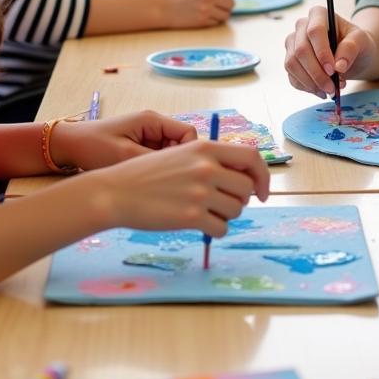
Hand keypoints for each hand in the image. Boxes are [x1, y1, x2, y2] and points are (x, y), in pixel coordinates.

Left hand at [50, 111, 197, 170]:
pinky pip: (157, 158)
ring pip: (170, 154)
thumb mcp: (125, 156)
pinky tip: (141, 179)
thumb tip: (181, 169)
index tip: (180, 173)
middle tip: (162, 180)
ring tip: (148, 180)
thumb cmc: (93, 147)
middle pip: (181, 144)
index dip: (189, 153)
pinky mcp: (139, 147)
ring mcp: (147, 136)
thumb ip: (156, 160)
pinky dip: (153, 169)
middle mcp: (153, 125)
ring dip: (163, 167)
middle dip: (176, 162)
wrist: (67, 147)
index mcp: (153, 120)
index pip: (188, 133)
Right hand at [94, 139, 270, 235]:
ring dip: (225, 215)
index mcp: (205, 148)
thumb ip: (210, 160)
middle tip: (221, 204)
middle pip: (246, 188)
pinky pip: (222, 228)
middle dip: (239, 199)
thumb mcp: (180, 154)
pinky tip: (199, 226)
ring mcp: (200, 192)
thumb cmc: (146, 175)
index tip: (261, 191)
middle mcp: (207, 167)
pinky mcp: (191, 216)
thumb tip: (241, 176)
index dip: (262, 175)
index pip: (251, 157)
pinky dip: (216, 230)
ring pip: (236, 210)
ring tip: (203, 212)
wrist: (116, 192)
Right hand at [157, 0, 235, 26]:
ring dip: (220, 14)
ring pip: (226, 14)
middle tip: (216, 6)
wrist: (162, 6)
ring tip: (209, 12)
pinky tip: (202, 16)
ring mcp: (207, 8)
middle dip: (225, 5)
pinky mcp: (203, 20)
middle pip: (231, 2)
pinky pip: (217, 22)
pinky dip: (212, 21)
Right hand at [284, 6, 376, 98]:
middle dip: (317, 73)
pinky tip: (322, 91)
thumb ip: (351, 48)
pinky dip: (307, 87)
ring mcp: (293, 44)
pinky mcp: (290, 60)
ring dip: (310, 82)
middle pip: (301, 50)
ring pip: (292, 64)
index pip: (315, 31)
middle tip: (332, 88)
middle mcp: (301, 26)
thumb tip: (339, 66)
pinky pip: (292, 76)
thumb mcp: (362, 41)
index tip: (334, 70)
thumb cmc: (357, 43)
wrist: (351, 55)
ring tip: (330, 90)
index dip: (322, 52)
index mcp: (319, 14)